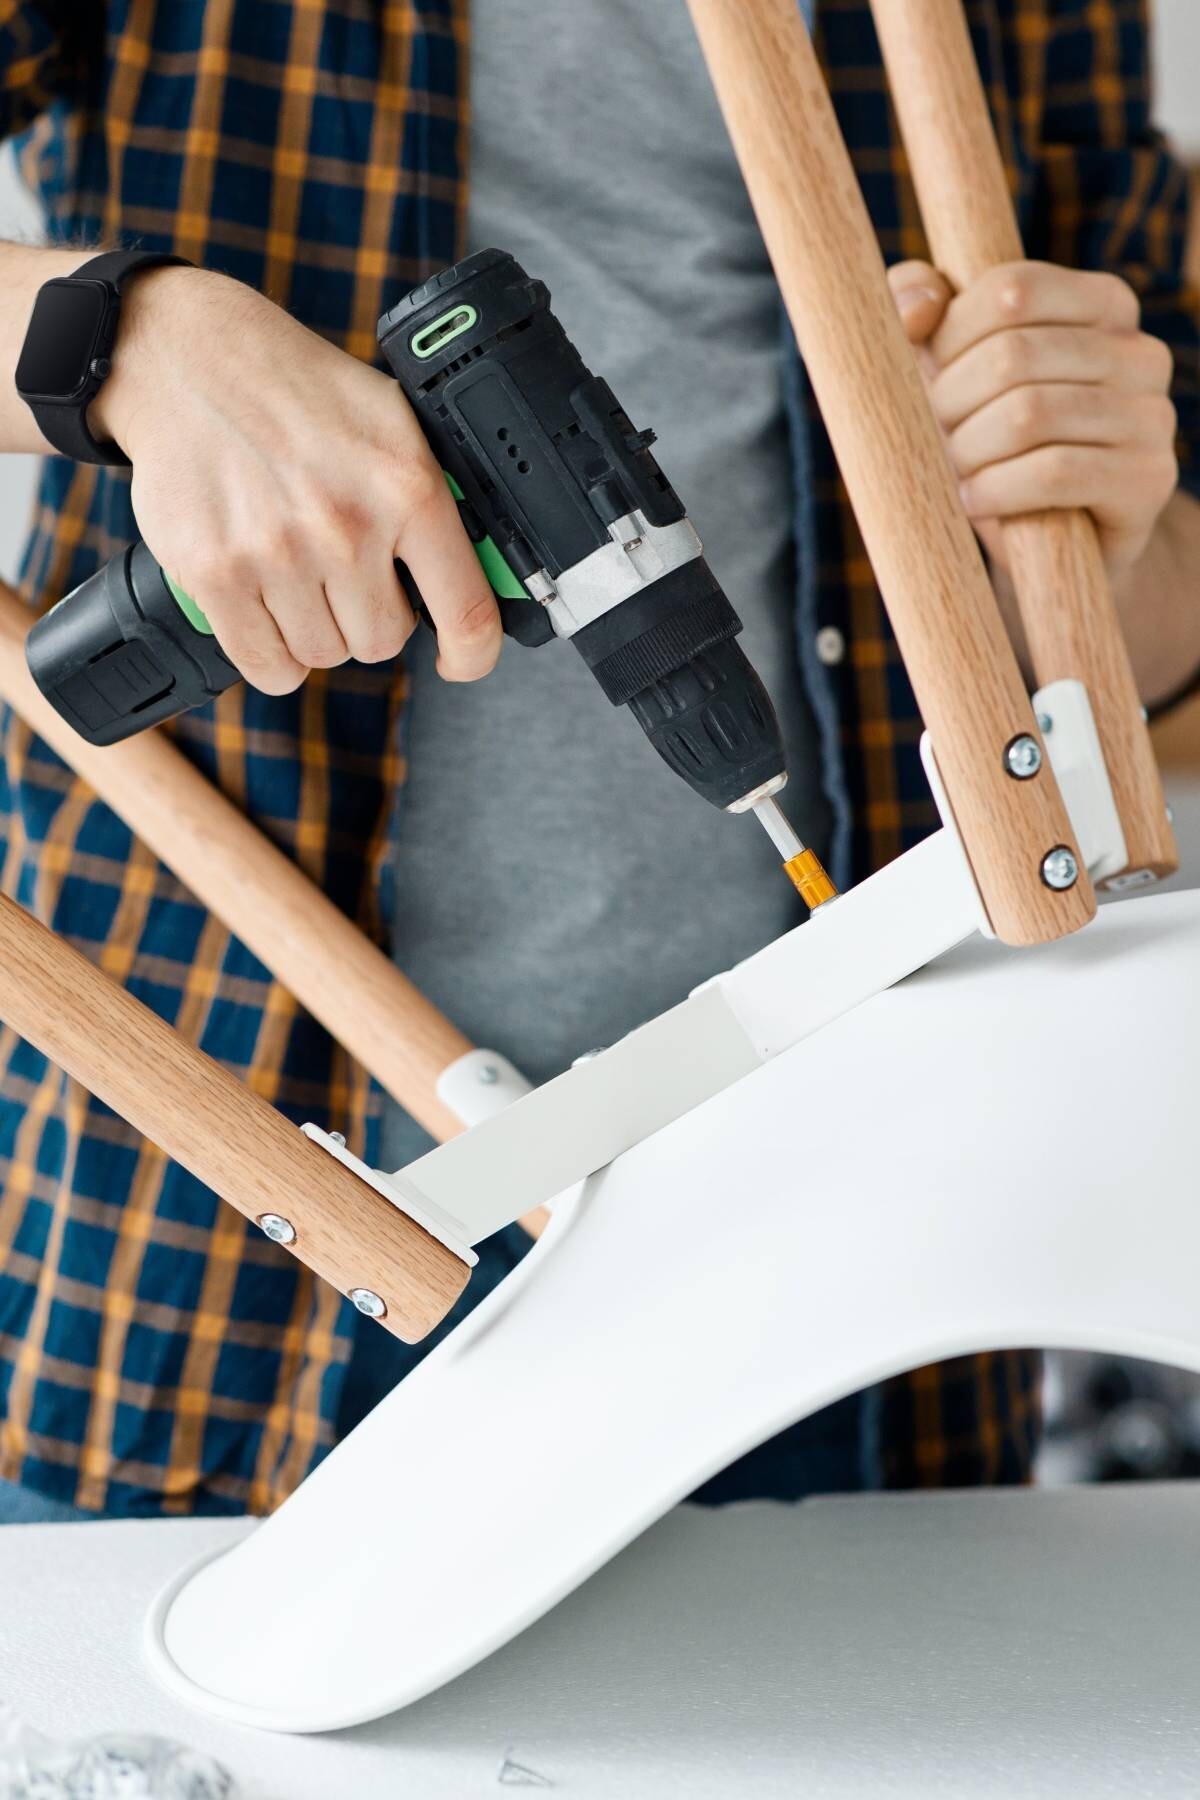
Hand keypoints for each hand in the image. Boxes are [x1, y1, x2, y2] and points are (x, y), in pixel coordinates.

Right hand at [91, 266, 500, 692]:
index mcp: (406, 487)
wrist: (190, 356)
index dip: (470, 654)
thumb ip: (431, 495)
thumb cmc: (295, 390)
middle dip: (369, 618)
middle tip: (344, 574)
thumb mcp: (392, 420)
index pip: (466, 613)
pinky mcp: (215, 575)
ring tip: (296, 575)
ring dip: (315, 630)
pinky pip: (266, 667)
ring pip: (323, 655)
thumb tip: (478, 565)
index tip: (458, 658)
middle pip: (382, 641)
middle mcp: (346, 527)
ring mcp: (278, 555)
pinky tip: (266, 610)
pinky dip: (270, 653)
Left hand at [889, 259, 1178, 582]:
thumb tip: (923, 305)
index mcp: (1104, 303)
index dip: (950, 339)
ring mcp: (1153, 415)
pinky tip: (975, 500)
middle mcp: (1141, 351)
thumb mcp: (943, 361)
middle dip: (952, 403)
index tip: (932, 379)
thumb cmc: (985, 432)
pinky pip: (1055, 473)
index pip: (1011, 291)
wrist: (1043, 538)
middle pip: (1012, 356)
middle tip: (937, 436)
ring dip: (969, 451)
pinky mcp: (1146, 479)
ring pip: (1030, 415)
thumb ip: (913, 302)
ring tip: (956, 471)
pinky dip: (996, 489)